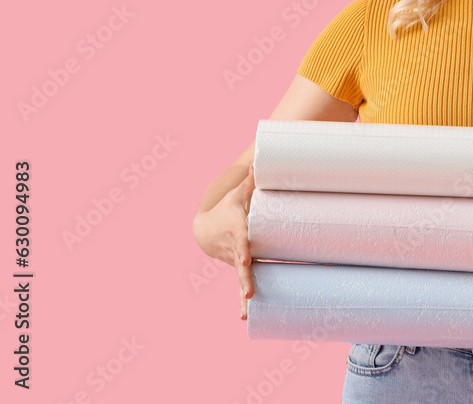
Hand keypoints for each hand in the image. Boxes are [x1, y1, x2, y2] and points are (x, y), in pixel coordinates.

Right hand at [193, 165, 255, 320]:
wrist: (206, 229)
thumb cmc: (227, 209)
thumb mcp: (236, 195)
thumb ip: (251, 183)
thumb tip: (259, 163)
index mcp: (237, 232)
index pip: (242, 243)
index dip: (244, 251)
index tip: (246, 261)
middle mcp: (235, 250)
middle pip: (242, 266)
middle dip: (245, 279)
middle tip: (249, 293)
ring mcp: (236, 262)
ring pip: (241, 279)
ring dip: (242, 296)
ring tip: (245, 313)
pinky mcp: (239, 269)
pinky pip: (242, 284)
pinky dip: (242, 300)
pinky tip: (244, 315)